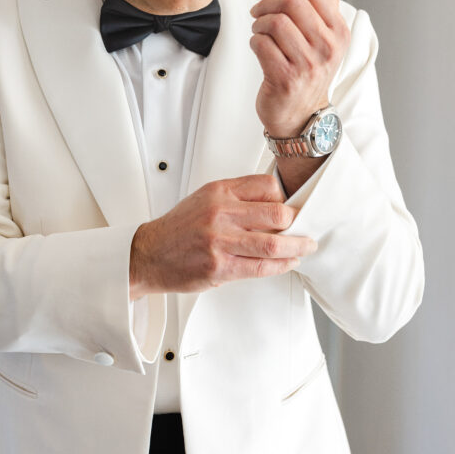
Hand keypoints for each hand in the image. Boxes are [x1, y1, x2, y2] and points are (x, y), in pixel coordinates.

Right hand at [129, 175, 316, 298]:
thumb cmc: (179, 228)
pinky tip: (288, 263)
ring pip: (273, 244)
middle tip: (304, 229)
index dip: (287, 198)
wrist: (149, 254)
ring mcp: (220, 241)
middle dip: (297, 224)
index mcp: (220, 191)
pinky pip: (261, 267)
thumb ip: (237, 197)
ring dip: (297, 247)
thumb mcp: (205, 199)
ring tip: (305, 247)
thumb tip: (275, 202)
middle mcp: (221, 213)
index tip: (293, 208)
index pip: (268, 186)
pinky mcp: (220, 267)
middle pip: (277, 214)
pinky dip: (281, 266)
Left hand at [249, 0, 349, 137]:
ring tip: (259, 31)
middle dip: (267, 2)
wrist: (301, 114)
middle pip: (292, 3)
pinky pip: (261, 44)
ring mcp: (308, 65)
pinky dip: (254, 41)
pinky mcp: (286, 79)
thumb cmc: (308, 69)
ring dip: (258, 23)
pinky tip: (258, 48)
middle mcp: (328, 47)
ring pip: (274, 22)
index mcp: (339, 32)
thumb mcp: (324, 35)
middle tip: (258, 11)